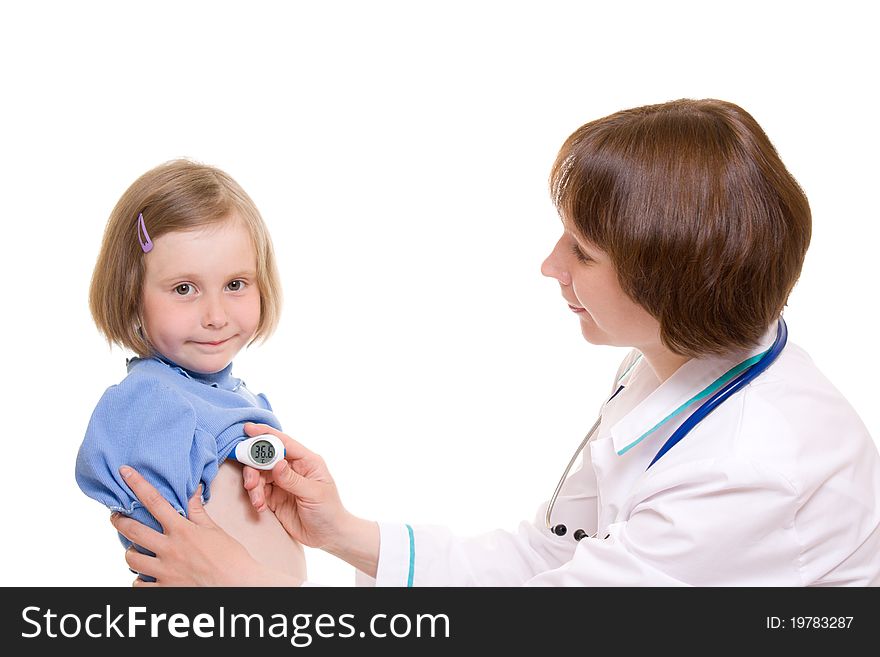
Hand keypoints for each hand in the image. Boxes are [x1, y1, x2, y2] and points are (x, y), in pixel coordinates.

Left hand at [111, 465, 300, 586]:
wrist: (239, 585)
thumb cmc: (230, 558)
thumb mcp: (214, 530)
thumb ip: (197, 511)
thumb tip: (194, 490)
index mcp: (182, 530)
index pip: (154, 501)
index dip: (137, 484)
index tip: (124, 473)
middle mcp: (169, 549)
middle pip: (132, 529)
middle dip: (119, 520)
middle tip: (116, 516)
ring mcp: (164, 571)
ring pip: (131, 558)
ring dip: (130, 552)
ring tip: (135, 550)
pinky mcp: (164, 589)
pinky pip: (139, 585)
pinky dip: (138, 580)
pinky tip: (144, 576)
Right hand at [241, 423, 378, 574]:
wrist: (328, 536)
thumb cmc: (329, 511)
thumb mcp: (314, 494)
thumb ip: (293, 479)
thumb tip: (276, 463)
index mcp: (306, 461)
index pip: (284, 443)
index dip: (266, 435)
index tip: (248, 429)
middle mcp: (292, 468)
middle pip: (266, 458)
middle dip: (254, 467)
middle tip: (250, 481)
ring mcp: (281, 482)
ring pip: (258, 474)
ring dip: (253, 486)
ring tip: (257, 501)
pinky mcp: (273, 497)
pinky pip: (257, 491)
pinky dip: (255, 497)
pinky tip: (260, 507)